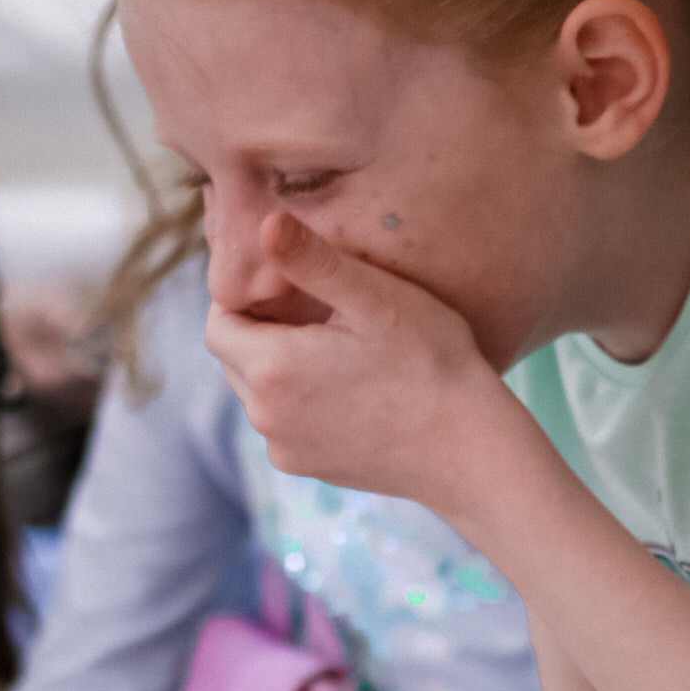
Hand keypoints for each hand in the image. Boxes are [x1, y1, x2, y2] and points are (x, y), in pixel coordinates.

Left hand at [204, 213, 513, 511]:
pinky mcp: (308, 468)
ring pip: (258, 393)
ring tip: (337, 348)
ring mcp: (286, 449)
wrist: (471, 448)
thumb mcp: (375, 299)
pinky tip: (350, 388)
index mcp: (271, 369)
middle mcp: (265, 417)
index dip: (246, 298)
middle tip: (317, 311)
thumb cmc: (431, 363)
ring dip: (281, 366)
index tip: (289, 285)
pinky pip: (285, 424)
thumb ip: (312, 260)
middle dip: (263, 330)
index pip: (218, 324)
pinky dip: (302, 402)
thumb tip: (263, 222)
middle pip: (234, 358)